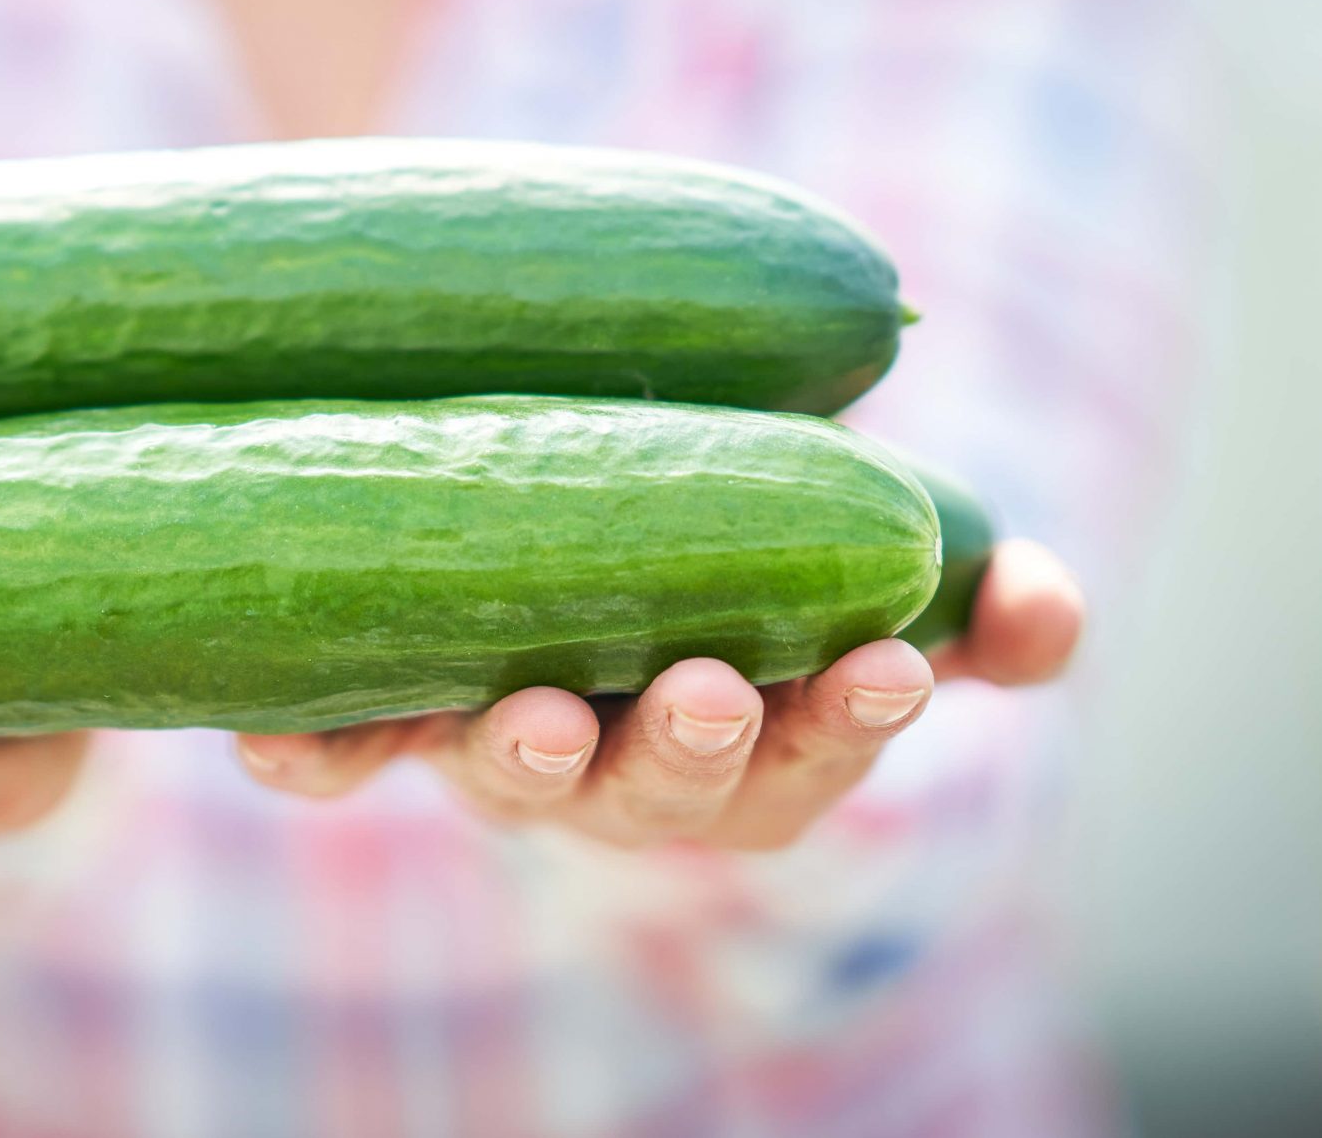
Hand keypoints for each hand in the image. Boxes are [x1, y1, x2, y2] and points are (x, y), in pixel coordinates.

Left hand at [236, 538, 1083, 850]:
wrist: (568, 524)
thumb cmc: (746, 553)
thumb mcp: (867, 560)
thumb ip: (975, 598)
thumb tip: (1048, 604)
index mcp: (739, 741)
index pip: (806, 761)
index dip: (847, 728)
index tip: (883, 672)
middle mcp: (611, 763)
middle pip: (652, 797)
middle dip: (685, 753)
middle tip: (705, 691)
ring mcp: (493, 741)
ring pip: (510, 778)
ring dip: (531, 759)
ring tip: (545, 713)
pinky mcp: (379, 703)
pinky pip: (335, 746)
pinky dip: (308, 752)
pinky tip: (273, 738)